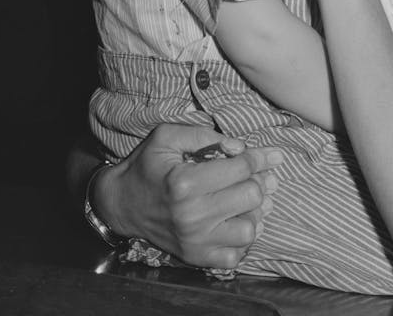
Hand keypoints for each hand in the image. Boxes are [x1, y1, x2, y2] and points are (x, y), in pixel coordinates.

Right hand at [95, 123, 282, 268]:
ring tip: (244, 199)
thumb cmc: (147, 165)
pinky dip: (241, 239)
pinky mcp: (195, 257)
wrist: (121, 203)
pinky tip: (234, 220)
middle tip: (253, 175)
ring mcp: (194, 240)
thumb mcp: (168, 136)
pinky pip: (236, 255)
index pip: (241, 168)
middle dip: (257, 180)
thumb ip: (205, 135)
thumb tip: (240, 147)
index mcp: (185, 182)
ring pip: (249, 229)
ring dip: (252, 211)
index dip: (259, 157)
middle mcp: (191, 215)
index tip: (270, 155)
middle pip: (251, 196)